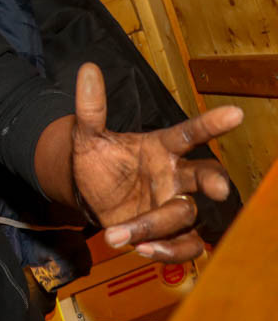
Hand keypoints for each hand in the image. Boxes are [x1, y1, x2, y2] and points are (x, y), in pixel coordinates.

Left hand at [70, 63, 242, 262]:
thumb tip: (87, 69)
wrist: (85, 190)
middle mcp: (173, 175)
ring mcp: (171, 204)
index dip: (211, 124)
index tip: (235, 114)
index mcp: (160, 147)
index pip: (189, 134)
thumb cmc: (97, 159)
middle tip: (218, 189)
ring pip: (184, 215)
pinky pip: (184, 245)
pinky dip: (169, 251)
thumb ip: (90, 106)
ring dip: (156, 226)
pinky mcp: (166, 232)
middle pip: (205, 176)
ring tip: (120, 233)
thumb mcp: (87, 133)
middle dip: (215, 182)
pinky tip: (141, 250)